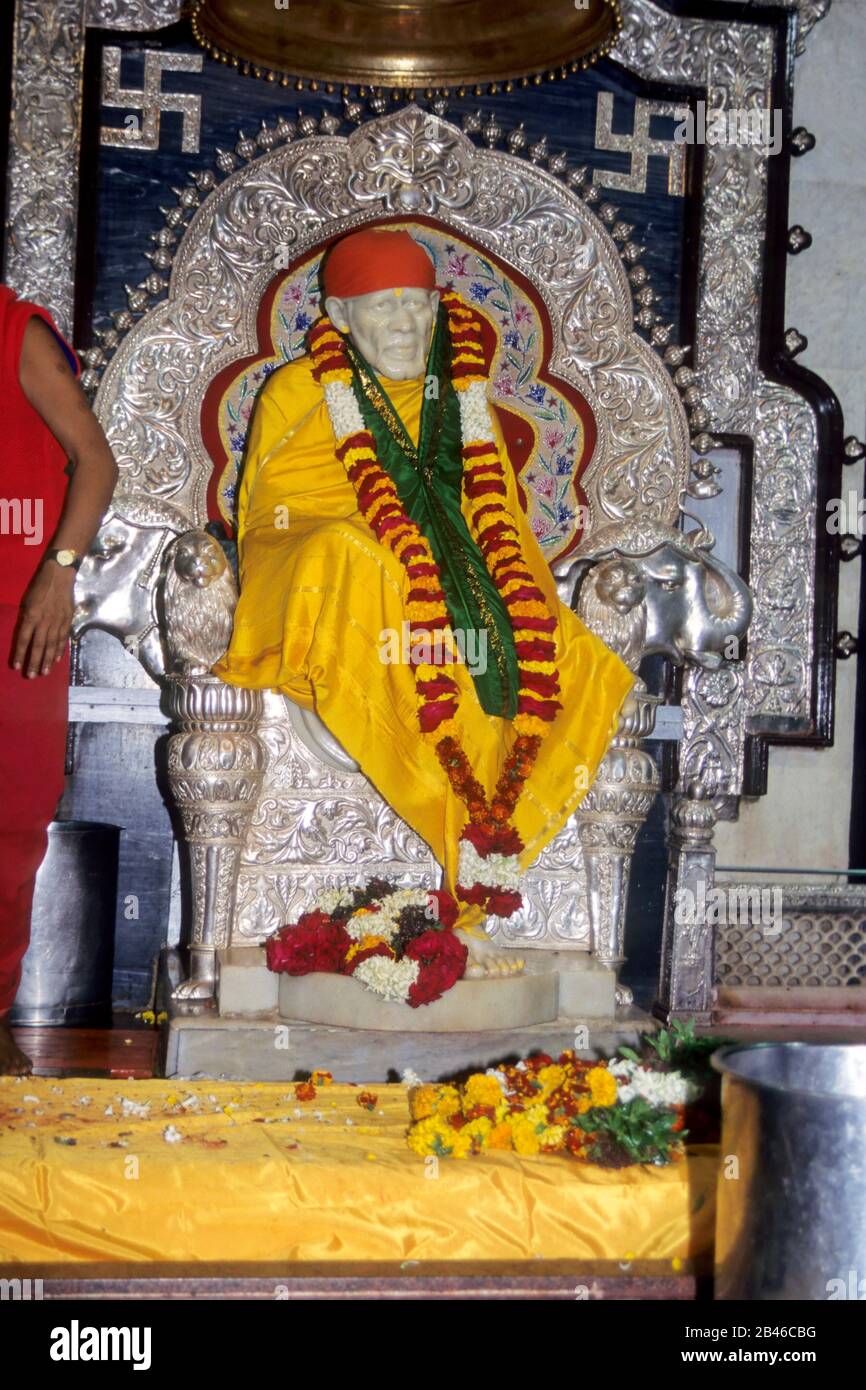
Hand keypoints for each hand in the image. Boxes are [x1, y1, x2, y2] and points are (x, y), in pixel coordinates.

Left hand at [12, 561, 75, 676]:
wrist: (60, 576)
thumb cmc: (40, 586)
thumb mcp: (28, 601)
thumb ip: (27, 618)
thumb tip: (27, 633)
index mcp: (32, 615)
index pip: (24, 639)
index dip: (20, 654)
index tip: (17, 667)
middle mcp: (44, 621)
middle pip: (38, 646)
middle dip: (34, 662)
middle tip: (31, 676)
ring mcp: (57, 622)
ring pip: (51, 645)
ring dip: (47, 660)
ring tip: (44, 672)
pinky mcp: (67, 621)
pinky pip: (62, 639)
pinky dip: (59, 650)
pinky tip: (56, 659)